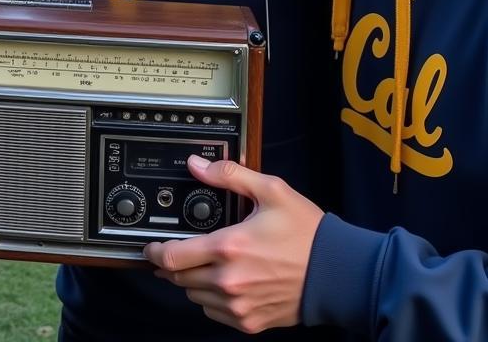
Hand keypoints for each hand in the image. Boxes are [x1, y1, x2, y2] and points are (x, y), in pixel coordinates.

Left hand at [144, 155, 323, 334]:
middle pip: (178, 279)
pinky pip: (214, 313)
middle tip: (174, 252)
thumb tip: (197, 165)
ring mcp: (239, 306)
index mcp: (228, 248)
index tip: (150, 247)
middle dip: (171, 265)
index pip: (172, 257)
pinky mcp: (250, 322)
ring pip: (194, 297)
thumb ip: (229, 176)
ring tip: (201, 264)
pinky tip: (222, 283)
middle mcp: (229, 281)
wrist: (337, 274)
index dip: (154, 251)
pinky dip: (211, 300)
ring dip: (191, 282)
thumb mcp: (271, 191)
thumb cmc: (307, 233)